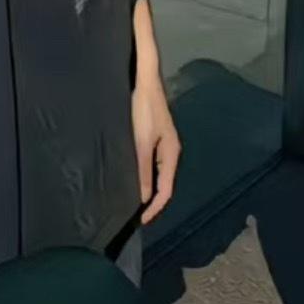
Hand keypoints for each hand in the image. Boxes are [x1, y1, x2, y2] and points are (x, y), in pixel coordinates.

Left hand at [132, 72, 179, 224]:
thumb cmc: (143, 112)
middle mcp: (170, 152)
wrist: (144, 82)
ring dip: (147, 189)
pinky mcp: (154, 137)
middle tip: (134, 215)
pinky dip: (144, 176)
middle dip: (152, 202)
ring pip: (158, 175)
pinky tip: (132, 178)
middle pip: (164, 184)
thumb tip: (144, 199)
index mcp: (171, 154)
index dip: (155, 208)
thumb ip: (143, 171)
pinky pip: (152, 165)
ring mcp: (163, 144)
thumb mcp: (141, 143)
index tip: (140, 222)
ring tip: (132, 202)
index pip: (166, 190)